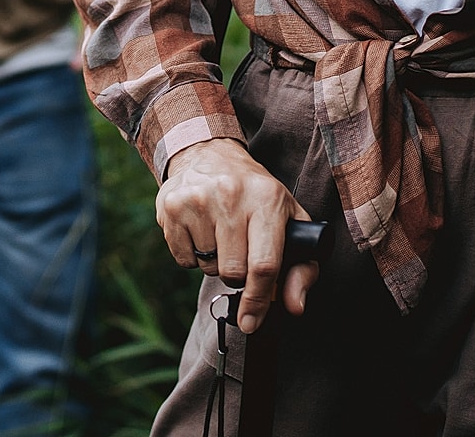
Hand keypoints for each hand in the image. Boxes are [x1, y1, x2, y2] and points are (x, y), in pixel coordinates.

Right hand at [155, 138, 318, 333]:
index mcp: (267, 199)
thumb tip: (295, 307)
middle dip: (238, 275)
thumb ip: (302, 266)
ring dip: (216, 262)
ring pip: (208, 267)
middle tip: (241, 251)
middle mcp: (231, 195)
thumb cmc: (256, 194)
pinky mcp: (172, 207)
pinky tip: (201, 229)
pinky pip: (184, 260)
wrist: (210, 154)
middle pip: (233, 271)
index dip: (258, 300)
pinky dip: (194, 255)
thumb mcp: (288, 218)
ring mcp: (198, 199)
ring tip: (221, 232)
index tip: (251, 321)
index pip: (263, 264)